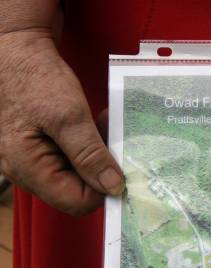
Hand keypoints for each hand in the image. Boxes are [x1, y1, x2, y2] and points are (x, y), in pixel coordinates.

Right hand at [0, 31, 123, 215]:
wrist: (16, 50)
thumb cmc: (34, 79)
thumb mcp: (68, 116)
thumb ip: (90, 155)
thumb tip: (113, 187)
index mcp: (28, 169)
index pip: (77, 203)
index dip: (104, 189)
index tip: (121, 166)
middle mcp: (28, 172)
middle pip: (78, 191)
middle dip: (102, 169)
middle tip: (113, 140)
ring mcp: (34, 160)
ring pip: (78, 175)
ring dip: (98, 155)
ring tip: (104, 126)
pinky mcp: (42, 148)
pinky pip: (72, 159)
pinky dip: (89, 145)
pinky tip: (96, 125)